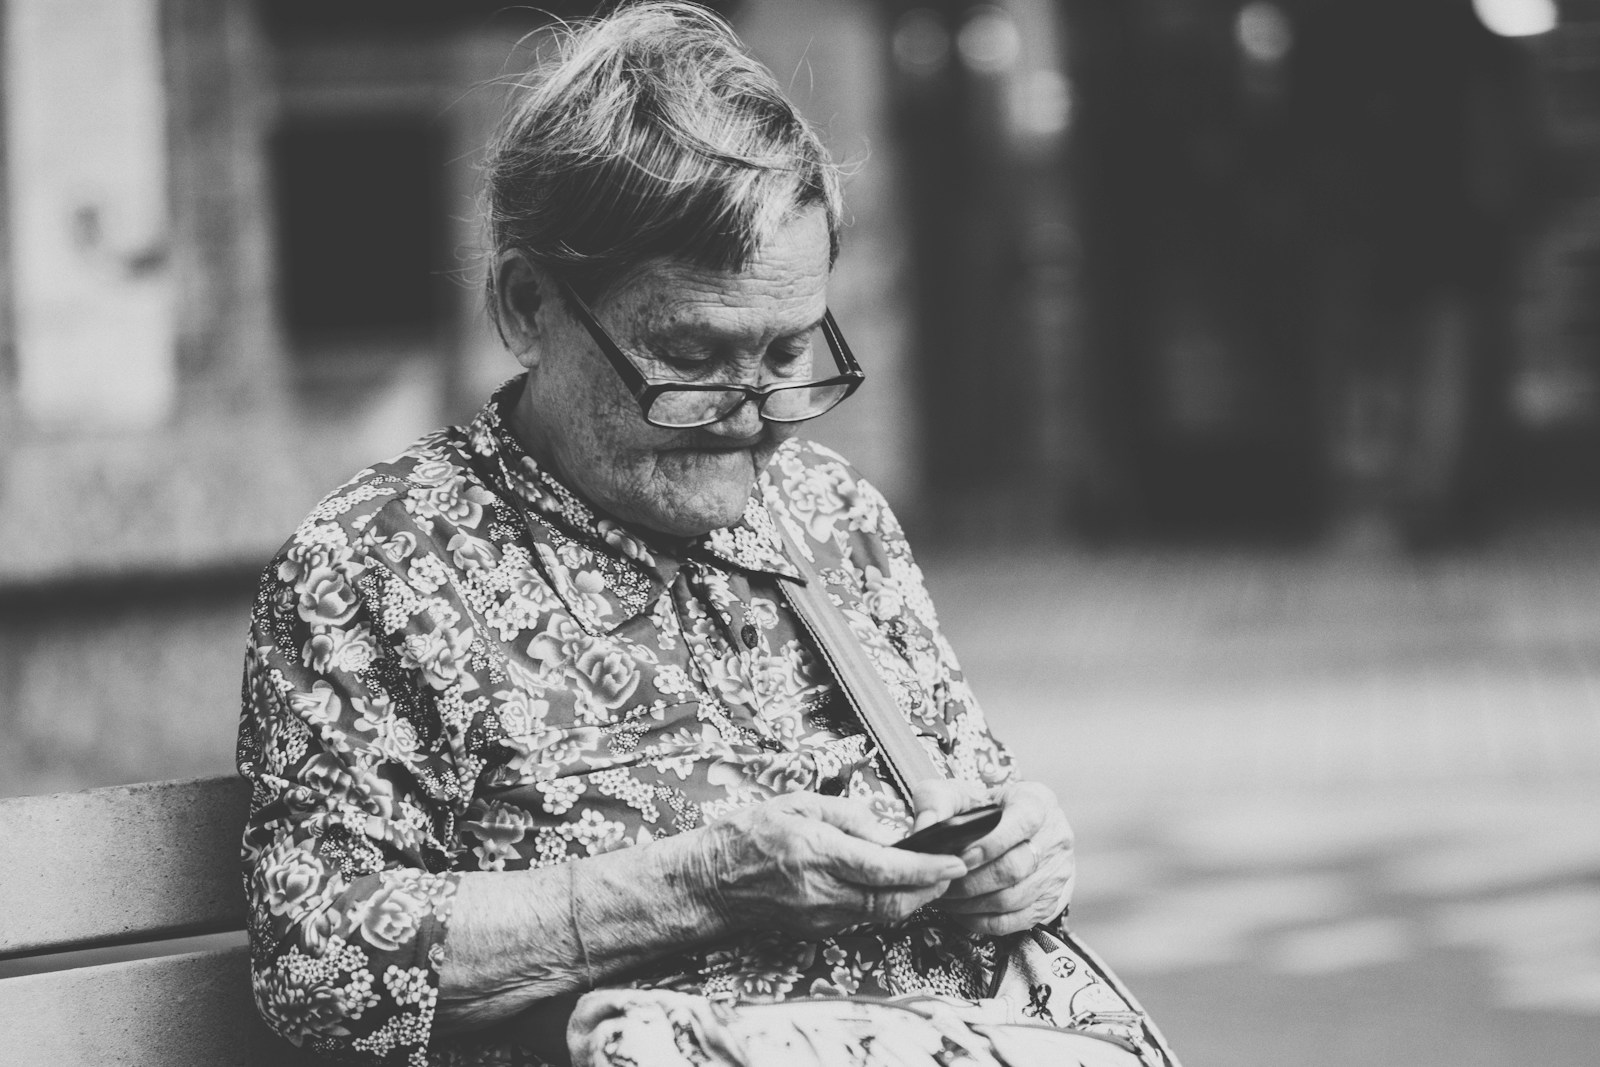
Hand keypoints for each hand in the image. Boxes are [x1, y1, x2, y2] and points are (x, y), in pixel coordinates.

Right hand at [694, 792, 967, 937]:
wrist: (708, 883)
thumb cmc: (746, 836)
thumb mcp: (795, 803)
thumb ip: (846, 814)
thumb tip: (885, 830)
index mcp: (817, 853)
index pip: (886, 868)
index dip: (927, 868)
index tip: (956, 860)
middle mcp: (822, 891)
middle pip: (894, 901)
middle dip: (932, 888)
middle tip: (954, 869)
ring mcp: (820, 916)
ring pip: (884, 914)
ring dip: (913, 898)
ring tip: (931, 875)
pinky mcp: (817, 929)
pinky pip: (864, 918)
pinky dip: (887, 903)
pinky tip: (894, 886)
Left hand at [912, 779, 1074, 935]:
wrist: (1016, 830)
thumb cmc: (984, 810)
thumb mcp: (961, 793)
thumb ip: (938, 800)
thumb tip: (926, 827)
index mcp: (1036, 802)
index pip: (1023, 822)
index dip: (990, 843)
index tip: (959, 856)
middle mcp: (1054, 837)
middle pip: (1014, 868)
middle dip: (971, 881)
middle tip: (943, 883)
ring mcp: (1056, 872)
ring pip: (1013, 898)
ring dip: (973, 903)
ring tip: (946, 898)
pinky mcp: (1050, 901)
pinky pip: (1015, 921)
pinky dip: (983, 921)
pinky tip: (962, 912)